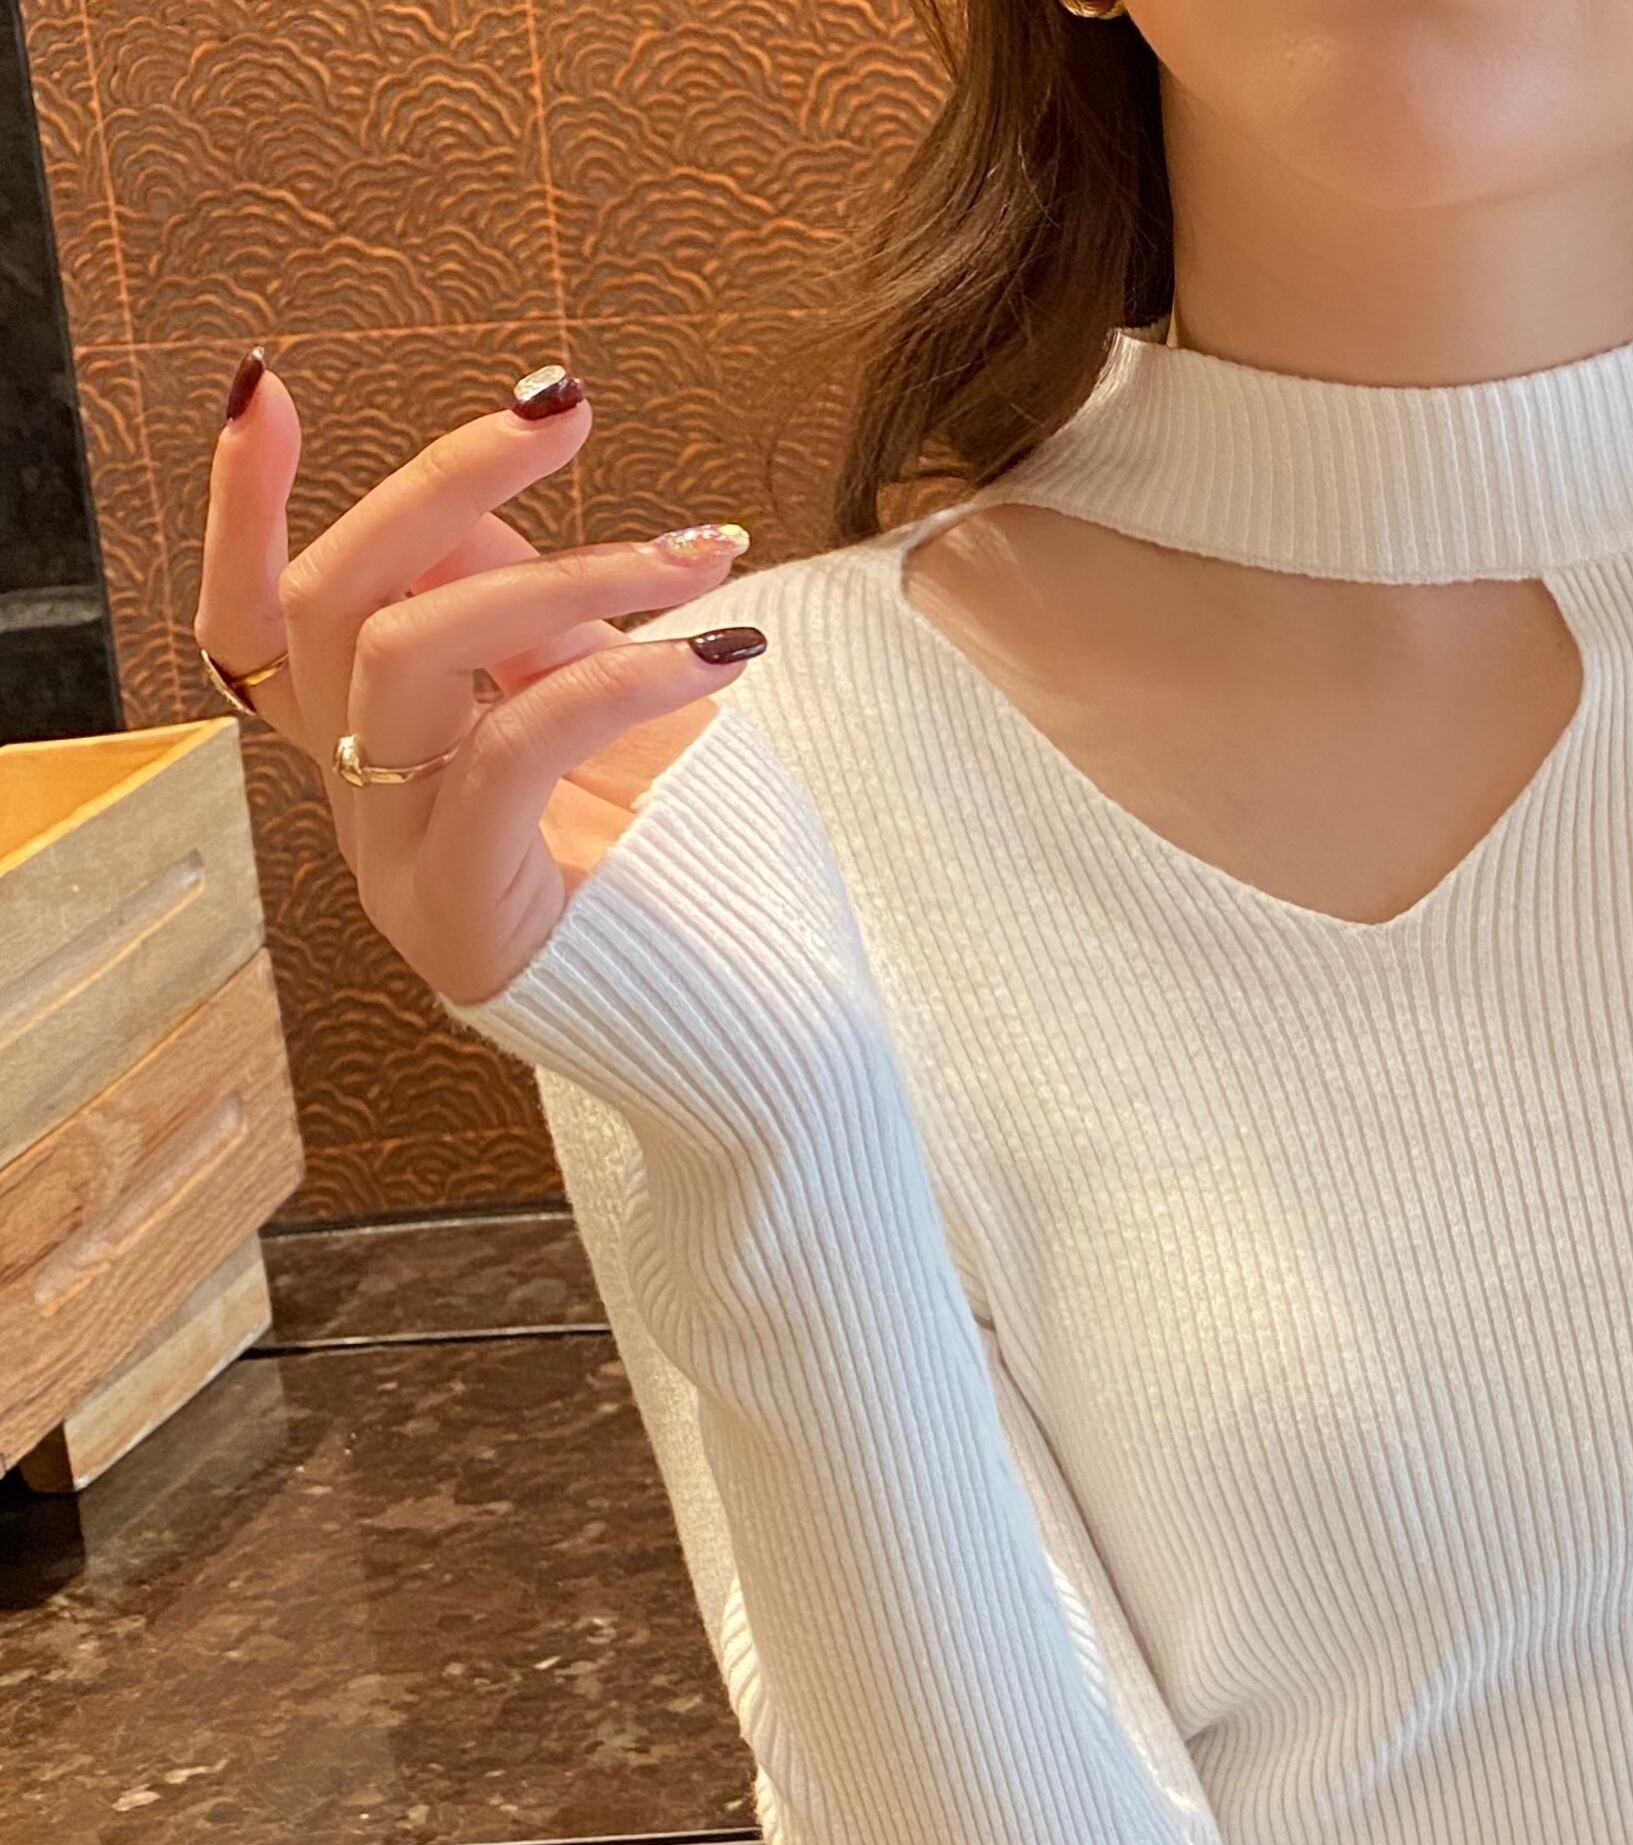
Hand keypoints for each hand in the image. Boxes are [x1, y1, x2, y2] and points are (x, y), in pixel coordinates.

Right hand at [193, 350, 767, 1007]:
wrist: (771, 1051)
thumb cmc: (708, 880)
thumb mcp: (613, 718)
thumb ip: (538, 623)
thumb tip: (485, 502)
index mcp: (380, 760)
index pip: (260, 627)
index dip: (240, 509)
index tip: (261, 386)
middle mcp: (365, 809)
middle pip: (335, 603)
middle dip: (442, 482)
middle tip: (562, 408)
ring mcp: (402, 863)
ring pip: (411, 653)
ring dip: (568, 572)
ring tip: (702, 554)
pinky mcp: (466, 909)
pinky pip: (510, 743)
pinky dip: (616, 676)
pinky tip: (716, 655)